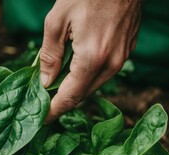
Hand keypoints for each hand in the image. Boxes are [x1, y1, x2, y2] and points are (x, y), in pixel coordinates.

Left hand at [40, 0, 140, 122]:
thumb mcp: (57, 20)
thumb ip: (50, 54)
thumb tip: (46, 81)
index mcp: (92, 58)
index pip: (70, 96)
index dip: (54, 111)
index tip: (42, 120)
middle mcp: (111, 63)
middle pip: (83, 94)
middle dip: (63, 102)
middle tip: (45, 104)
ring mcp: (122, 57)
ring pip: (95, 85)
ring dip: (76, 89)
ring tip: (56, 88)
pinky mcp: (126, 50)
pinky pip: (104, 72)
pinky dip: (88, 76)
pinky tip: (75, 69)